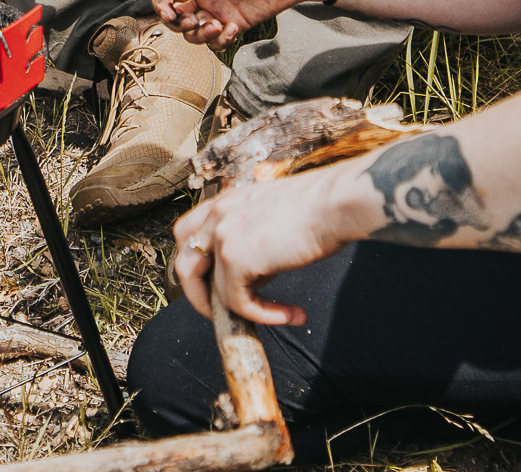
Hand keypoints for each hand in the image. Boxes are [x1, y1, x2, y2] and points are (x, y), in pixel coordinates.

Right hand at [151, 0, 336, 50]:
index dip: (161, 4)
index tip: (171, 13)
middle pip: (174, 16)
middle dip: (179, 24)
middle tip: (192, 21)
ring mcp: (217, 10)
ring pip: (193, 33)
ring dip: (199, 35)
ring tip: (217, 26)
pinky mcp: (233, 25)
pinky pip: (216, 41)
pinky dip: (220, 41)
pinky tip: (233, 29)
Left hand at [173, 169, 351, 325]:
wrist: (336, 203)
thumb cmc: (321, 207)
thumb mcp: (273, 215)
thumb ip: (254, 236)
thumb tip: (257, 271)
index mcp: (226, 201)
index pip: (188, 233)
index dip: (196, 264)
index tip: (216, 284)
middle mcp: (218, 215)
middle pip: (184, 263)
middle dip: (198, 294)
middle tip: (226, 313)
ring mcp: (222, 236)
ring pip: (210, 291)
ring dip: (234, 312)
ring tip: (265, 318)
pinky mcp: (235, 260)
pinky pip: (238, 303)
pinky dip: (263, 315)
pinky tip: (290, 315)